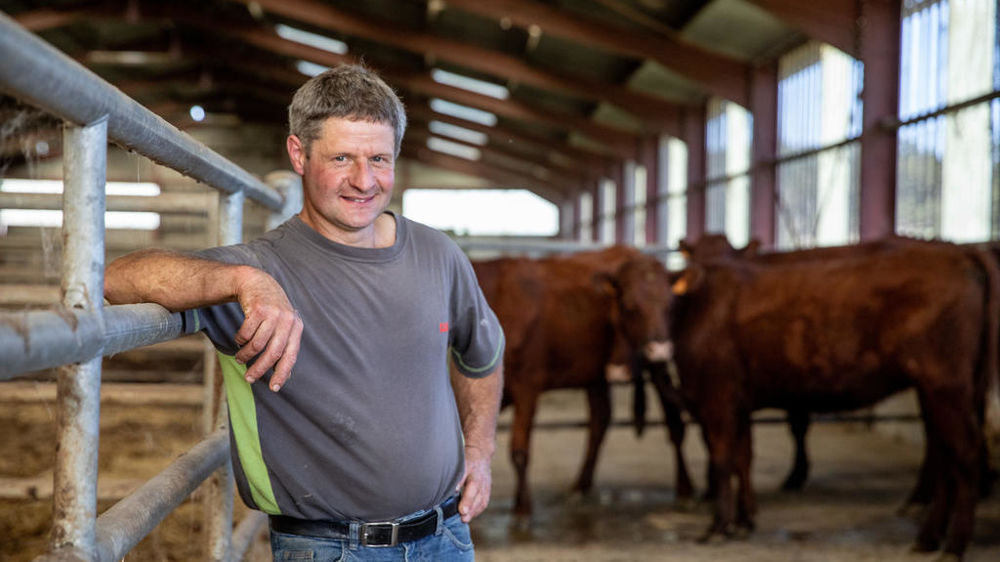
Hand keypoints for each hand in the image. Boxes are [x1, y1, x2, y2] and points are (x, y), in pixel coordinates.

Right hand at [232, 268, 302, 390]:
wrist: (258, 283)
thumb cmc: (272, 311)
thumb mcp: (283, 326)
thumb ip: (285, 347)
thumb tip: (286, 376)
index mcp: (296, 328)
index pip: (290, 355)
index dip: (282, 373)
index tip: (274, 388)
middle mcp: (287, 321)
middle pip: (273, 353)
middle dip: (259, 369)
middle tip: (249, 379)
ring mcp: (273, 314)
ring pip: (256, 345)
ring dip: (245, 355)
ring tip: (240, 358)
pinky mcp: (258, 309)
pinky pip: (245, 334)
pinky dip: (240, 340)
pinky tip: (239, 340)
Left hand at [456, 445, 491, 521]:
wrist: (481, 454)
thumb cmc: (467, 459)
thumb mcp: (460, 463)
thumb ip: (457, 477)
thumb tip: (452, 490)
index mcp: (473, 470)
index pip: (472, 486)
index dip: (467, 499)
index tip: (462, 510)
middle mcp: (481, 478)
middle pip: (478, 495)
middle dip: (470, 507)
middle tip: (463, 518)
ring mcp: (486, 484)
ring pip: (482, 499)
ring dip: (474, 511)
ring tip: (465, 519)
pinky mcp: (488, 489)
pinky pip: (484, 501)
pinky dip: (478, 510)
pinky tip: (471, 515)